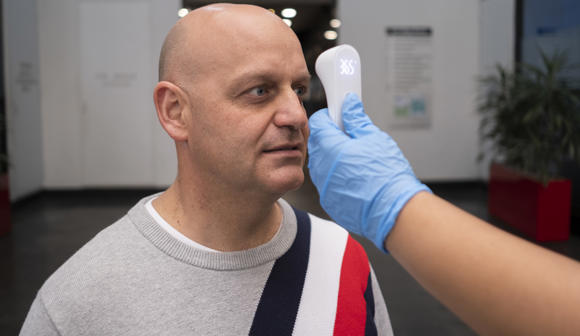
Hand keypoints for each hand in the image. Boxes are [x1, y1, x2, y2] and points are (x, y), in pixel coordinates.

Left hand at [307, 93, 430, 250]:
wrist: (394, 212)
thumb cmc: (387, 177)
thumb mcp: (374, 139)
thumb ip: (357, 119)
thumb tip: (350, 105)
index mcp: (330, 147)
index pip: (318, 122)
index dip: (330, 116)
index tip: (340, 116)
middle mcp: (321, 168)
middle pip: (318, 143)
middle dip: (331, 137)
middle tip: (352, 137)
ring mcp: (324, 187)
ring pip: (322, 164)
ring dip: (334, 158)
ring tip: (357, 160)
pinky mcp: (330, 202)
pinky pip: (328, 183)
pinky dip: (338, 178)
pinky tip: (357, 178)